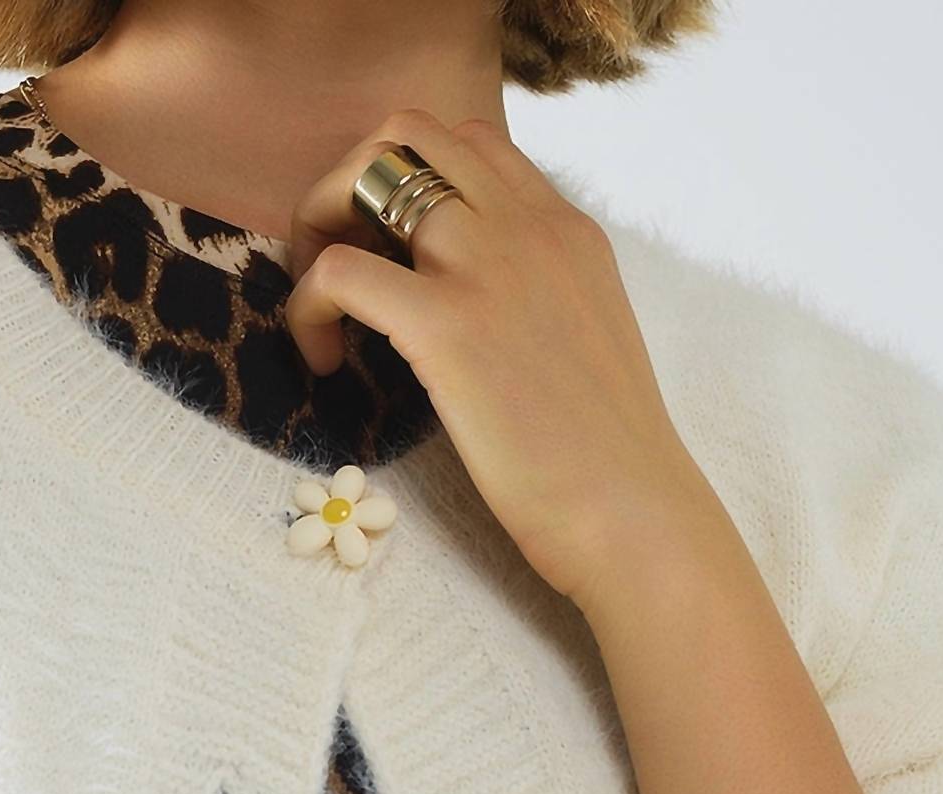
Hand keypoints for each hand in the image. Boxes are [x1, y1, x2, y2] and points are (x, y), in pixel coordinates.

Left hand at [283, 107, 720, 614]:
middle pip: (408, 132)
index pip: (469, 146)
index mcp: (567, 228)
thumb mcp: (586, 340)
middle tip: (336, 264)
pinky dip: (308, 306)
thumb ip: (539, 298)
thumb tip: (482, 310)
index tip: (388, 254)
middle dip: (350, 184)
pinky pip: (339, 273)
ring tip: (324, 310)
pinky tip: (324, 359)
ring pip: (365, 175)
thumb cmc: (608, 458)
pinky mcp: (447, 327)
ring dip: (319, 232)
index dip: (407, 184)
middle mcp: (527, 226)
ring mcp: (487, 268)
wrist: (634, 512)